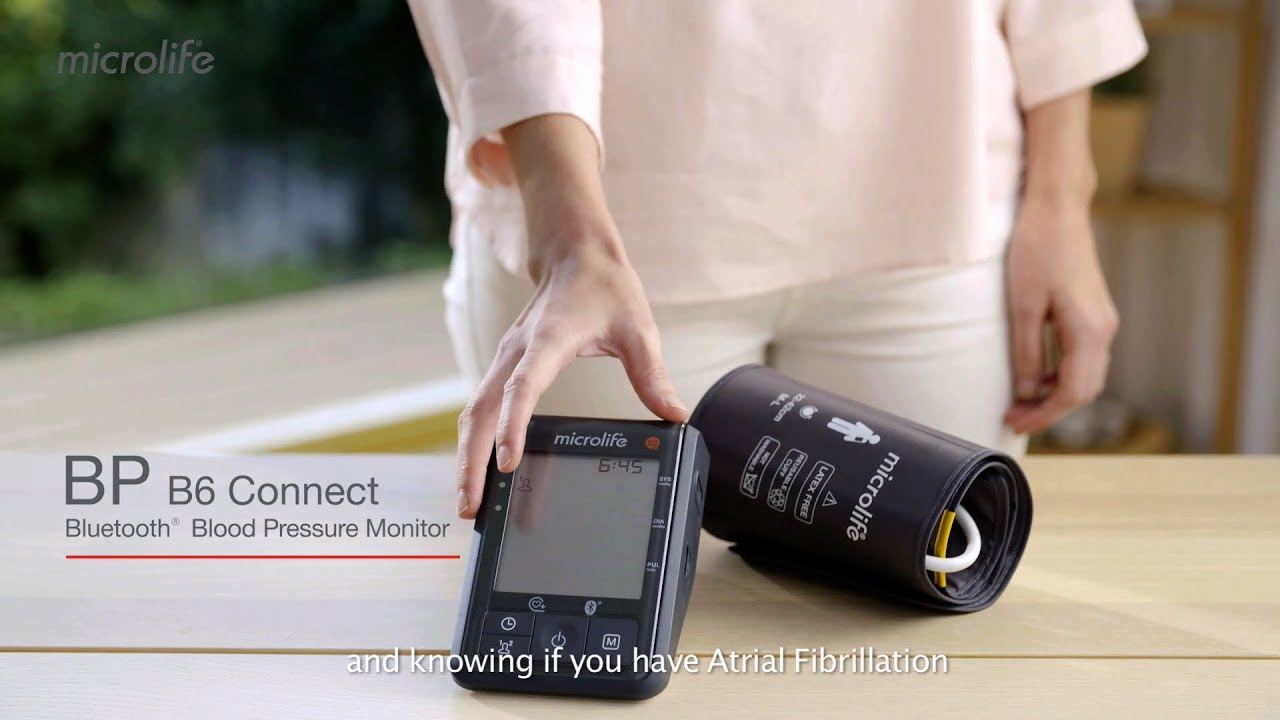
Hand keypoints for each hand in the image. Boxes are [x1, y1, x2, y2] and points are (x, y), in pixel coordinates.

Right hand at [454, 230, 688, 519]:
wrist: (576, 255)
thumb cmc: (605, 288)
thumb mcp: (639, 329)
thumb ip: (652, 374)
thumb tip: (674, 414)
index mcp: (548, 340)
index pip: (523, 388)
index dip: (512, 426)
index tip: (507, 462)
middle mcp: (517, 351)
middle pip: (482, 410)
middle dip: (472, 460)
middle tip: (471, 505)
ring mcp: (505, 359)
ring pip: (474, 411)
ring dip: (466, 455)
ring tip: (469, 500)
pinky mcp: (504, 366)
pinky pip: (482, 407)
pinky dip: (475, 440)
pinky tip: (479, 471)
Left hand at [1004, 195, 1118, 434]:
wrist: (1058, 208)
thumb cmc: (1036, 250)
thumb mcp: (1022, 306)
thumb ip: (1026, 353)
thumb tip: (1025, 392)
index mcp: (1089, 331)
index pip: (1072, 393)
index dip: (1043, 415)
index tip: (1015, 424)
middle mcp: (1103, 329)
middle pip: (1084, 390)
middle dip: (1050, 410)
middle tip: (1014, 417)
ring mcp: (1102, 319)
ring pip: (1086, 374)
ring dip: (1055, 393)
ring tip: (1020, 400)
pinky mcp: (1093, 311)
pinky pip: (1082, 356)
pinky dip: (1061, 373)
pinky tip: (1034, 374)